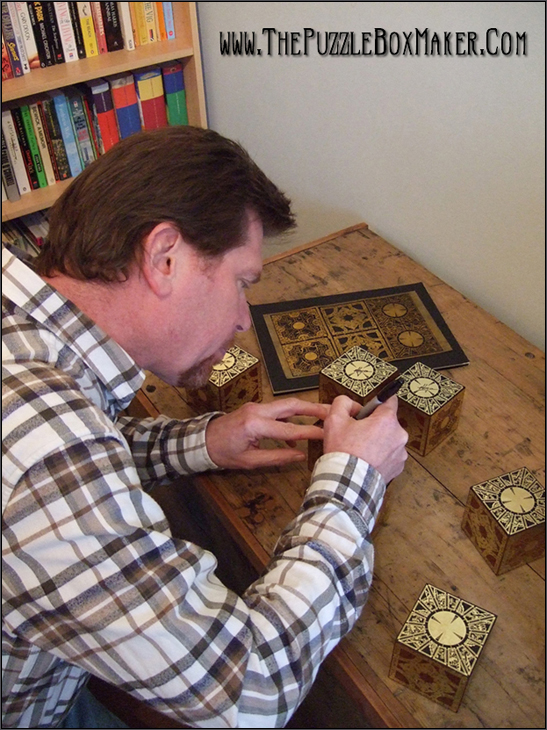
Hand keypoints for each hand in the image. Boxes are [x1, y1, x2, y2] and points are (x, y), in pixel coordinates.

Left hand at [206, 398, 329, 469]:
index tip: (327, 434)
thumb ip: (276, 457)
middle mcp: (257, 410)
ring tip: (325, 413)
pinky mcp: (256, 407)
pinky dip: (293, 413)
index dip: (310, 432)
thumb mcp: (249, 461)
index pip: (289, 430)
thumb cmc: (223, 453)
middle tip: (333, 411)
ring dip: (306, 408)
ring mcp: (256, 406)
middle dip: (313, 408)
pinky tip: (303, 423)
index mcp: (255, 425)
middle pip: (291, 405)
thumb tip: (299, 456)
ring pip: (286, 404)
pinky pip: (278, 408)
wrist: (202, 440)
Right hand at [323, 395, 407, 482]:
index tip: (371, 406)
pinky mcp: (398, 467)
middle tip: (358, 433)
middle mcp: (399, 435)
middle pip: (387, 422)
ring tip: (361, 450)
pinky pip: (389, 455)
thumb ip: (342, 403)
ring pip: (389, 440)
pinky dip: (380, 456)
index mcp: (387, 420)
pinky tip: (367, 460)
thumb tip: (349, 403)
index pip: (390, 400)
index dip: (377, 402)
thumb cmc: (344, 452)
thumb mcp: (335, 420)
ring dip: (378, 441)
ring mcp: (400, 453)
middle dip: (374, 425)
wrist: (348, 483)